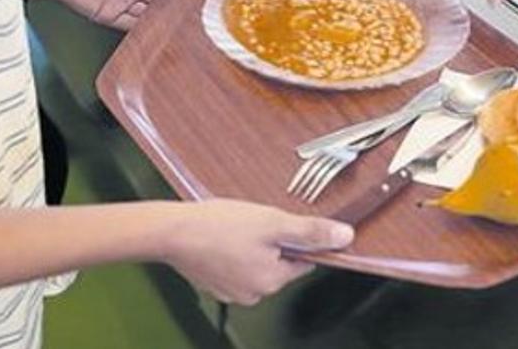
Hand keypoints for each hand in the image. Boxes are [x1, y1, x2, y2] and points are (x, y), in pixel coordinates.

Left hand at [20, 0, 186, 30]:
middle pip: (157, 1)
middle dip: (171, 8)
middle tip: (189, 16)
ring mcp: (121, 1)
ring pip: (146, 14)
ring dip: (159, 20)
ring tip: (176, 26)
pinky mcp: (110, 16)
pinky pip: (130, 25)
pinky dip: (143, 29)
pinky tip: (155, 31)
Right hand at [163, 199, 353, 305]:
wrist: (172, 231)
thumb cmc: (218, 225)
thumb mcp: (273, 222)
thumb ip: (311, 232)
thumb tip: (345, 238)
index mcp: (272, 281)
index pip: (302, 262)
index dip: (294, 239)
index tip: (279, 225)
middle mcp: (253, 294)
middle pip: (277, 264)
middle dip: (269, 243)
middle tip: (252, 222)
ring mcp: (230, 291)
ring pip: (254, 264)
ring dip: (249, 247)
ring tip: (232, 228)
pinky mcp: (212, 284)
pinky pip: (232, 267)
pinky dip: (229, 252)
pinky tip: (219, 237)